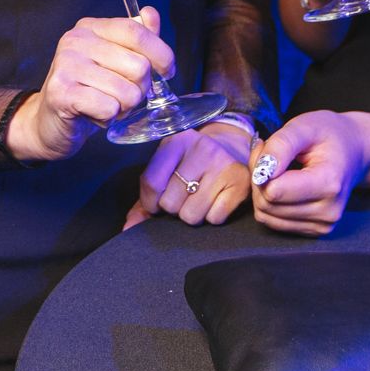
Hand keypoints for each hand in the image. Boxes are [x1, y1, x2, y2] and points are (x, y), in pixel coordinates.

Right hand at [7, 7, 175, 163]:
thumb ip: (136, 37)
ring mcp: (66, 65)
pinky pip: (109, 108)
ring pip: (127, 92)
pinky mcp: (61, 92)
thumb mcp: (113, 59)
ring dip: (125, 107)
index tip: (167, 71)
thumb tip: (150, 14)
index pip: (136, 31)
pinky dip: (109, 118)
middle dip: (141, 89)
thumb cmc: (88, 90)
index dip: (161, 53)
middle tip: (125, 95)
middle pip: (138, 65)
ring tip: (108, 105)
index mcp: (91, 27)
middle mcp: (76, 41)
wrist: (49, 121)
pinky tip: (95, 114)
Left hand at [122, 121, 252, 229]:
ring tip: (200, 199)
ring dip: (193, 214)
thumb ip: (146, 198)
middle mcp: (200, 149)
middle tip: (184, 197)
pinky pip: (215, 218)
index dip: (150, 203)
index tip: (157, 205)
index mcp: (176, 142)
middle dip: (175, 209)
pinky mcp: (240, 182)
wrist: (233, 147)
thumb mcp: (168, 169)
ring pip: (192, 215)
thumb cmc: (192, 163)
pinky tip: (216, 200)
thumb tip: (129, 228)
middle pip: (170, 203)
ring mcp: (222, 165)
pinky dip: (213, 216)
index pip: (151, 183)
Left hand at [250, 111, 369, 236]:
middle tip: (266, 153)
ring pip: (266, 215)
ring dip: (261, 190)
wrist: (354, 151)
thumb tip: (261, 173)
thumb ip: (281, 146)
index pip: (275, 191)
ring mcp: (323, 225)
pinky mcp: (314, 230)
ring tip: (274, 167)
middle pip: (267, 205)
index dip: (261, 167)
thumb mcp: (305, 126)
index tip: (266, 147)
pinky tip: (279, 182)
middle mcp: (329, 211)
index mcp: (329, 184)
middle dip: (258, 178)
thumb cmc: (329, 135)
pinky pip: (273, 222)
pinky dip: (268, 202)